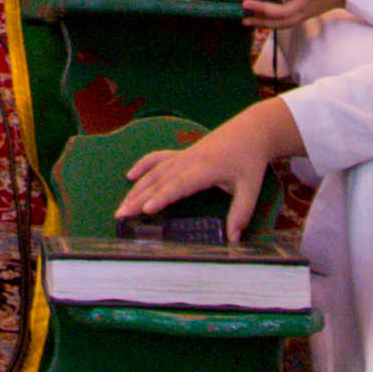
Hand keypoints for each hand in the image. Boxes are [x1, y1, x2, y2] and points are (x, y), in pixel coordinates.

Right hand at [111, 122, 270, 226]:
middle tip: (121, 215)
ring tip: (122, 205)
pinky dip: (143, 165)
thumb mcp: (251, 187)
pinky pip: (158, 158)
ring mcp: (183, 155)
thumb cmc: (250, 160)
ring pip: (155, 171)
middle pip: (160, 180)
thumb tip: (233, 240)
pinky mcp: (182, 152)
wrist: (251, 131)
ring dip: (137, 188)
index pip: (180, 185)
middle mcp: (189, 161)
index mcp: (206, 169)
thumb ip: (241, 213)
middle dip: (139, 197)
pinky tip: (130, 175)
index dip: (162, 196)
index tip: (146, 209)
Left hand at [241, 0, 358, 33]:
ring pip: (282, 24)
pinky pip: (287, 25)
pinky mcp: (306, 16)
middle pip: (280, 13)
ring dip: (263, 23)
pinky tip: (259, 22)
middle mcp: (306, 3)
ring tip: (245, 20)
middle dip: (260, 10)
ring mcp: (306, 12)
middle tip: (243, 4)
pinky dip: (272, 26)